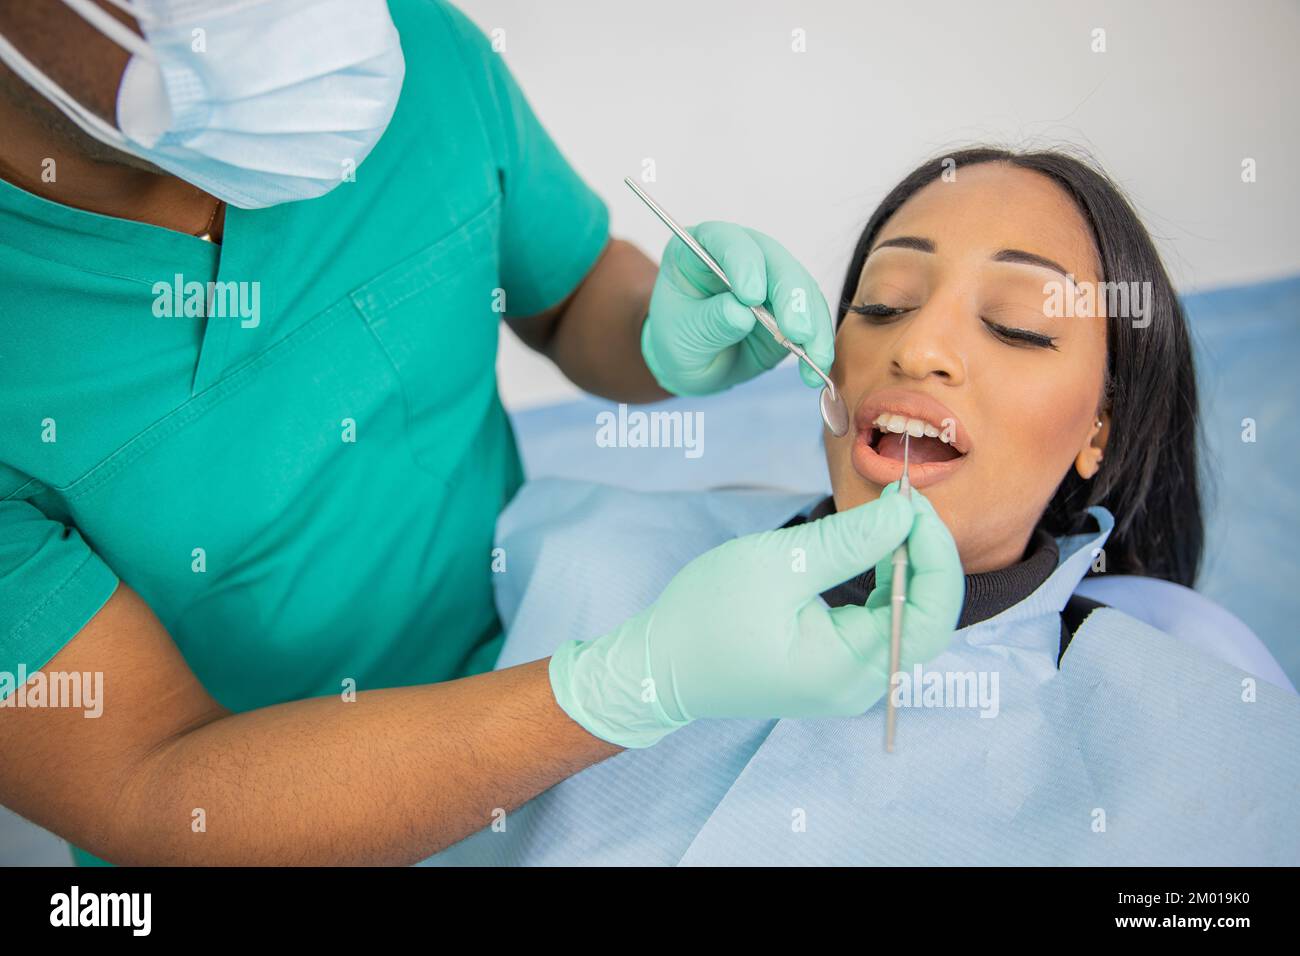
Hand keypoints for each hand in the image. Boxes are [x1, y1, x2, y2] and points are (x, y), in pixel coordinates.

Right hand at [548, 484, 964, 747]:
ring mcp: (850, 679)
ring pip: (909, 619)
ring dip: (909, 565)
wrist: (659, 665)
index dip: (936, 552)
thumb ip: (848, 542)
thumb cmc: (706, 616)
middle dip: (927, 554)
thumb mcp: (778, 565)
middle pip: (927, 618)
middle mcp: (861, 684)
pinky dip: (887, 582)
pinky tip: (876, 548)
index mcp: (848, 668)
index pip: (930, 612)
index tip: (913, 502)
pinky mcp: (837, 666)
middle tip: (904, 502)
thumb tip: (906, 513)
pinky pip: (882, 623)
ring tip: (892, 517)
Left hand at [641, 221, 833, 395]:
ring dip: (813, 322)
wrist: (693, 364)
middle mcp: (741, 256)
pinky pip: (812, 315)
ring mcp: (769, 278)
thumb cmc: (678, 341)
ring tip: (815, 356)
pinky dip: (818, 340)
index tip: (751, 296)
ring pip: (802, 287)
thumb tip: (742, 313)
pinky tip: (817, 364)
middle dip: (791, 296)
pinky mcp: (789, 305)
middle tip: (797, 332)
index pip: (726, 241)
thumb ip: (710, 322)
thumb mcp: (683, 336)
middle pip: (774, 261)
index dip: (743, 264)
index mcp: (702, 250)